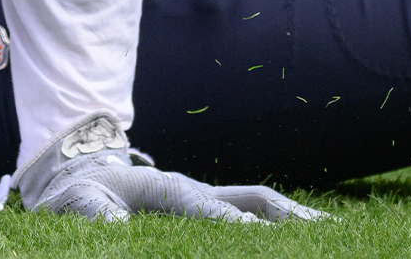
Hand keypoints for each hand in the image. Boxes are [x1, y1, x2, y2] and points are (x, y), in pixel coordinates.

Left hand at [16, 115, 324, 223]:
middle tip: (324, 235)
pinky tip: (308, 235)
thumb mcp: (76, 204)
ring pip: (259, 202)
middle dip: (284, 216)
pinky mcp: (207, 205)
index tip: (257, 237)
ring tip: (334, 234)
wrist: (77, 172)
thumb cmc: (78, 194)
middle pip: (249, 197)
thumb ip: (96, 213)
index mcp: (161, 187)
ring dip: (294, 217)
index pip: (202, 205)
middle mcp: (191, 187)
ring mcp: (203, 195)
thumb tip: (116, 224)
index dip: (228, 222)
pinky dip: (282, 222)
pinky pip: (252, 211)